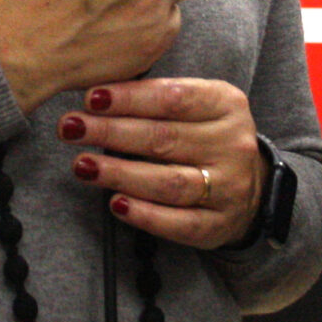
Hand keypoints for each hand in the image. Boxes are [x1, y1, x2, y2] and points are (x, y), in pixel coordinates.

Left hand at [60, 77, 263, 249]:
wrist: (250, 187)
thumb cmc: (206, 136)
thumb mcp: (198, 105)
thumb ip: (158, 97)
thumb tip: (96, 96)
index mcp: (227, 105)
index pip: (174, 97)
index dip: (129, 98)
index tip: (91, 98)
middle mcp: (232, 145)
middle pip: (165, 138)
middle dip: (111, 132)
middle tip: (71, 128)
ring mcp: (228, 188)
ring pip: (169, 182)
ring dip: (120, 173)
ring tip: (83, 165)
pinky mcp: (218, 225)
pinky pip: (178, 223)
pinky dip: (145, 214)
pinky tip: (116, 203)